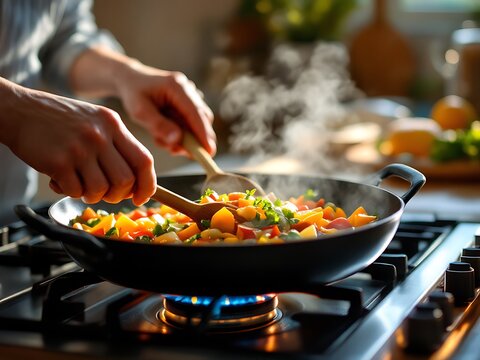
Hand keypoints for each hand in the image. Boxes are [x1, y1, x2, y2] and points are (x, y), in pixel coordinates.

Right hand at [1, 83, 155, 205]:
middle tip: (106, 193)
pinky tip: (60, 180)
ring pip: (102, 189)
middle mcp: (100, 135)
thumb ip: (116, 145)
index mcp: (113, 124)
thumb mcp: (95, 120)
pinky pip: (76, 191)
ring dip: (92, 195)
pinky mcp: (58, 161)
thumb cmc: (59, 120)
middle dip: (119, 195)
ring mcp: (79, 148)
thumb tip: (135, 181)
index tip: (142, 196)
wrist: (18, 109)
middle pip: (126, 180)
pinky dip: (70, 192)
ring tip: (80, 184)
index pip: (144, 160)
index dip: (148, 184)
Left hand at [114, 63, 215, 156]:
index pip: (195, 113)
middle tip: (187, 155)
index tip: (209, 151)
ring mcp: (189, 95)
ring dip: (187, 137)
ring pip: (197, 121)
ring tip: (168, 145)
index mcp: (176, 87)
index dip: (203, 133)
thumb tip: (177, 140)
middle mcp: (187, 89)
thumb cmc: (133, 93)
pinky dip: (182, 132)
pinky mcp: (187, 102)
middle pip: (202, 117)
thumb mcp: (139, 111)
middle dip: (197, 139)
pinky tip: (166, 136)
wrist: (130, 78)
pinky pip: (191, 120)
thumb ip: (158, 125)